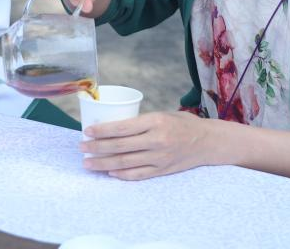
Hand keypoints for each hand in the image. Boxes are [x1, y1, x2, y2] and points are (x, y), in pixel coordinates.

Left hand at [81, 111, 220, 179]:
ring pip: (125, 163)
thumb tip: (112, 126)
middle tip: (81, 147)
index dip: (102, 130)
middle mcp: (157, 140)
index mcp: (156, 121)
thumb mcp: (162, 114)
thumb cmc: (182, 123)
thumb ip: (140, 121)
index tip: (87, 131)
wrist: (208, 141)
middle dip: (97, 148)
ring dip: (103, 164)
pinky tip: (109, 172)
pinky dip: (122, 174)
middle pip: (120, 146)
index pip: (123, 127)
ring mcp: (160, 158)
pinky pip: (138, 175)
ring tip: (88, 163)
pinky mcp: (162, 170)